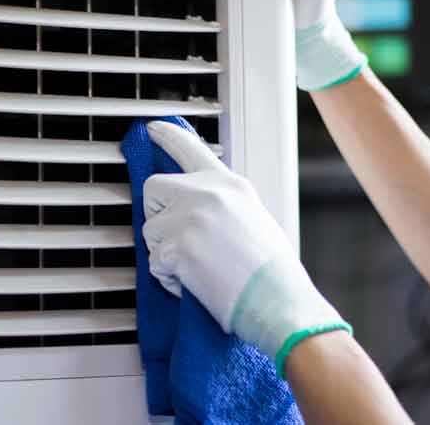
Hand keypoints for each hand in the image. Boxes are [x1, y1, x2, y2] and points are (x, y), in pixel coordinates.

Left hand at [143, 121, 350, 375]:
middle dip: (157, 214)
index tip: (152, 129)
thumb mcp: (253, 217)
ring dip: (164, 252)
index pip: (191, 148)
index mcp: (230, 184)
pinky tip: (197, 283)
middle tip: (178, 238)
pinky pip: (154, 262)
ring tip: (199, 266)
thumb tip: (193, 209)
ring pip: (150, 229)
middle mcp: (207, 192)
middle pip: (153, 188)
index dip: (168, 137)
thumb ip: (221, 204)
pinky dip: (169, 278)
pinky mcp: (177, 245)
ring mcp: (190, 217)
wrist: (278, 300)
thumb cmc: (272, 271)